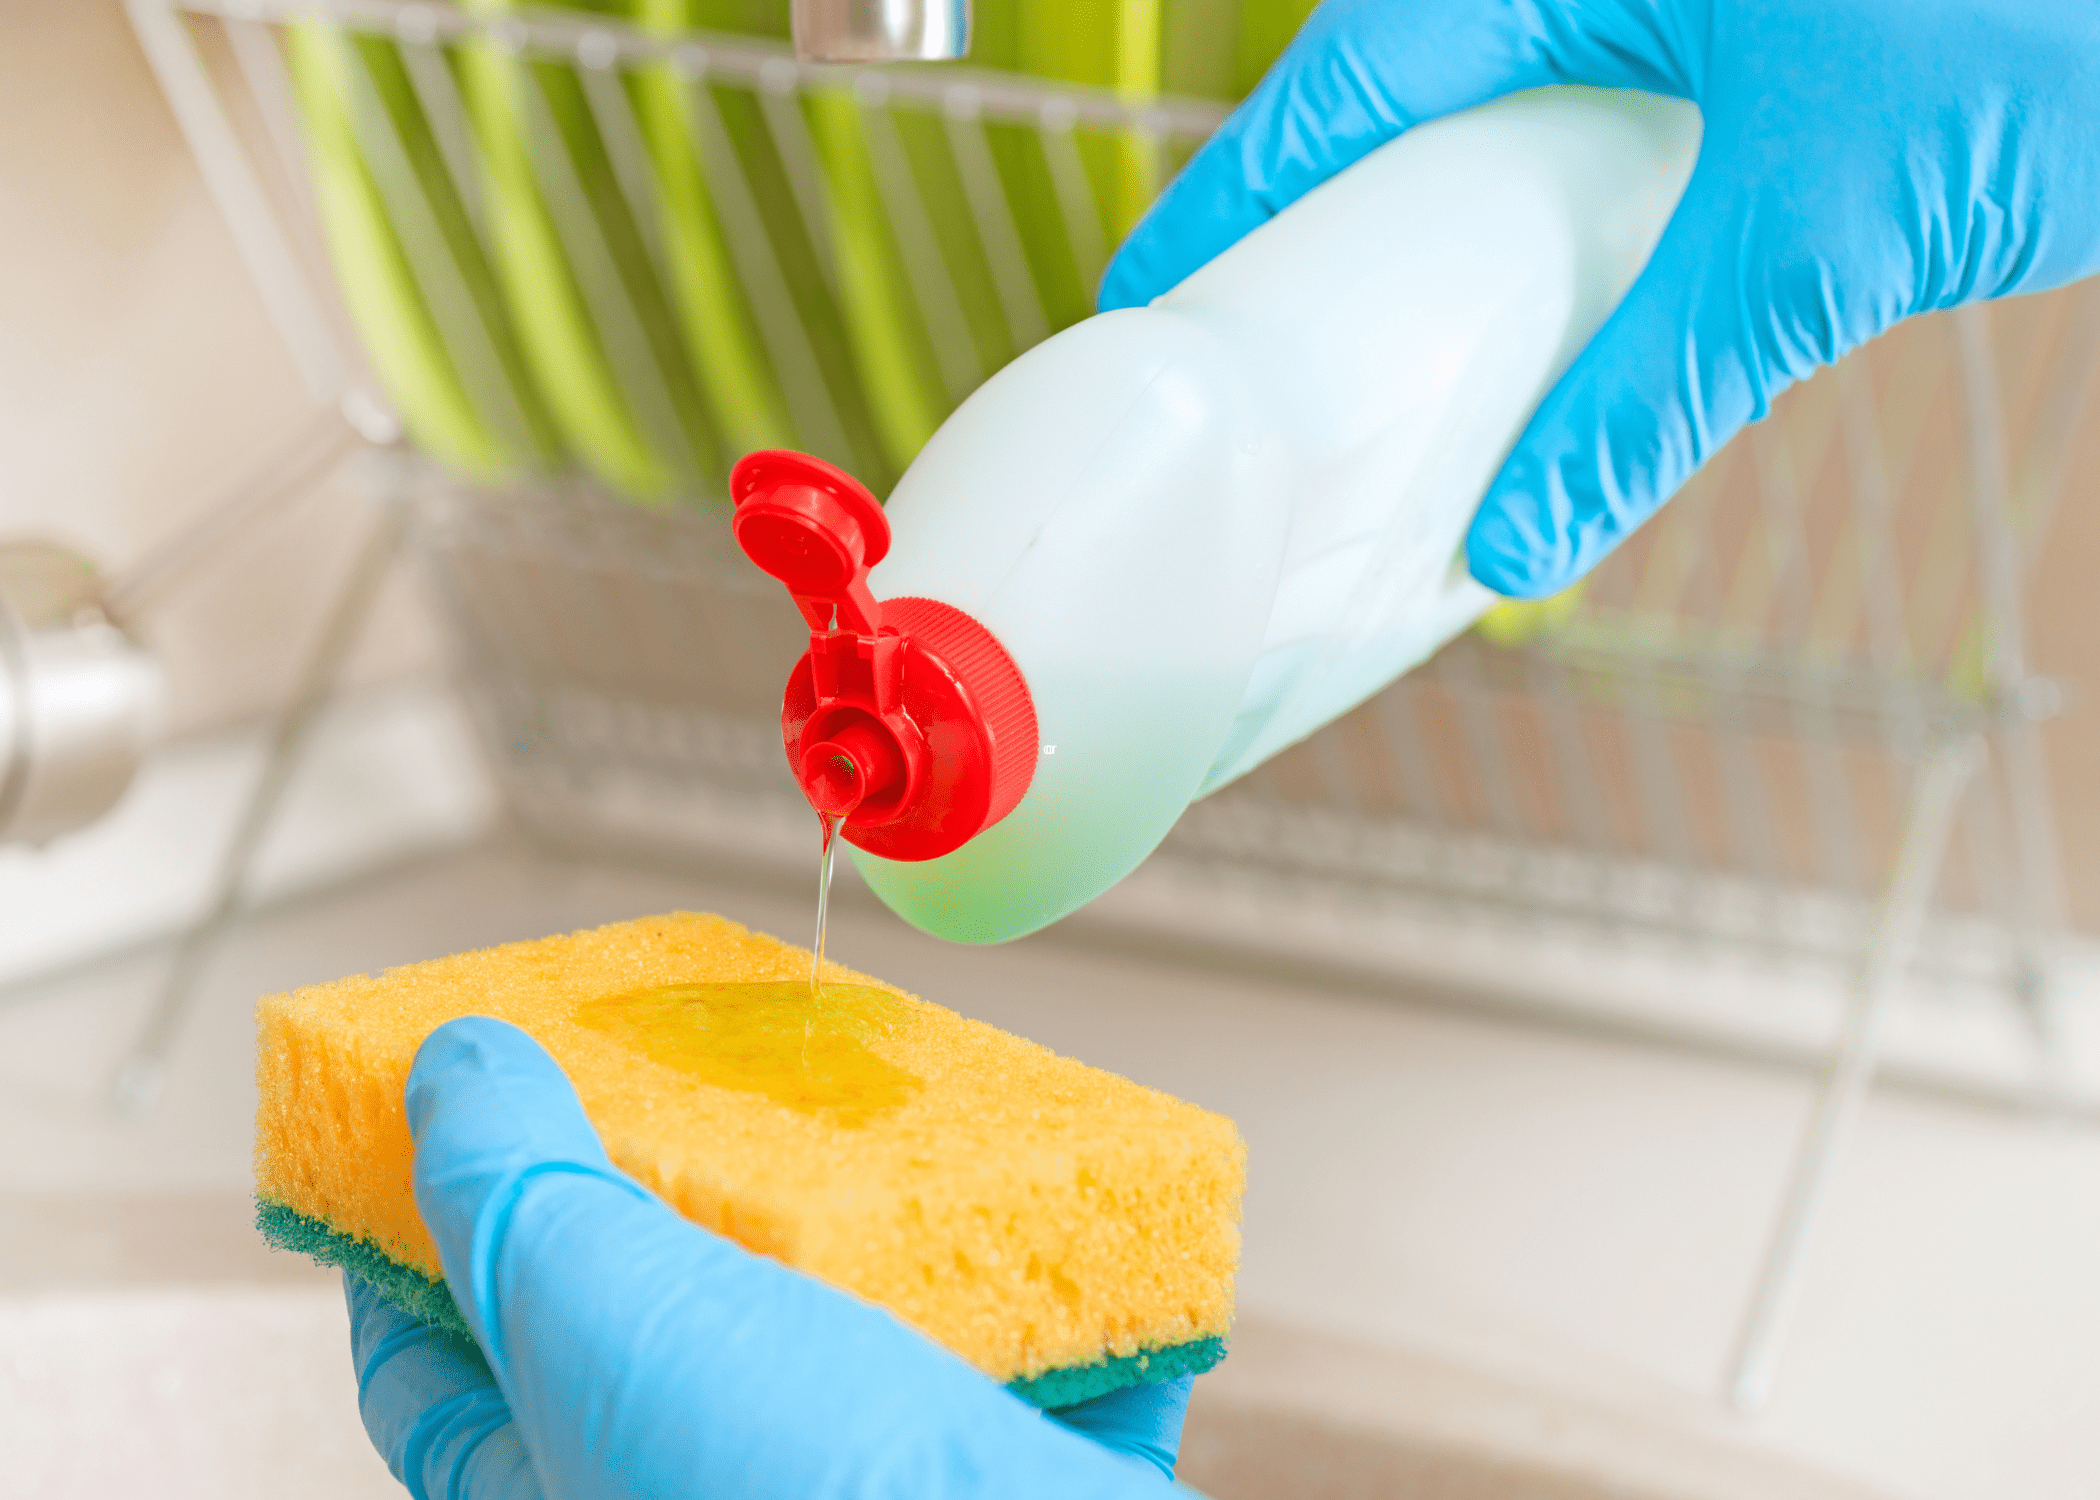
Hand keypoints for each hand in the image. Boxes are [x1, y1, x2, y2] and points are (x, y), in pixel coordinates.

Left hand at [346, 1016, 1189, 1497]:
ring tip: (864, 1129)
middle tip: (675, 1091)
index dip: (411, 1247)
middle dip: (671, 1208)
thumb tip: (454, 1070)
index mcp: (571, 1489)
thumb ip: (513, 1188)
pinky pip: (1034, 1369)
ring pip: (850, 1345)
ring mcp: (860, 1487)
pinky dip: (1047, 1289)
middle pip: (655, 1337)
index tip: (437, 1133)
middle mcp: (706, 1495)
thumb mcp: (609, 1312)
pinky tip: (1045, 1208)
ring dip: (865, 1237)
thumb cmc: (800, 1493)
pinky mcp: (1009, 1474)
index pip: (434, 1380)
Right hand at [1101, 0, 2099, 596]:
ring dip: (1441, 218)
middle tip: (1242, 334)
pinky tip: (1541, 306)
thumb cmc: (2060, 32)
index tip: (1150, 287)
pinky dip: (1560, 217)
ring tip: (1361, 339)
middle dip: (1320, 206)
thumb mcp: (1824, 231)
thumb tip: (1517, 542)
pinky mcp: (1769, 34)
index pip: (1351, 71)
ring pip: (1509, 101)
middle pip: (1408, 81)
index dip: (1240, 188)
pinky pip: (1612, 122)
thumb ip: (1655, 385)